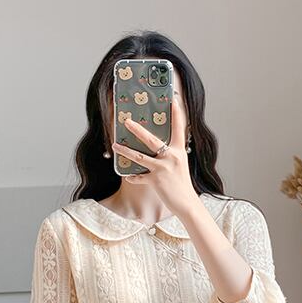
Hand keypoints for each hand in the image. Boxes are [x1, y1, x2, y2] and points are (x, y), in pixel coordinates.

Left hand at [111, 94, 198, 217]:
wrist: (186, 202)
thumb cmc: (181, 183)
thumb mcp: (180, 165)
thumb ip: (170, 154)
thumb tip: (159, 146)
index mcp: (179, 151)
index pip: (179, 128)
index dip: (177, 113)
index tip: (174, 100)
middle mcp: (171, 157)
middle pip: (151, 139)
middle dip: (137, 129)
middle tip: (126, 121)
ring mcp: (162, 168)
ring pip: (139, 157)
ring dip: (125, 150)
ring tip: (115, 144)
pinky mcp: (155, 181)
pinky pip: (139, 177)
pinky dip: (133, 177)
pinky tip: (127, 176)